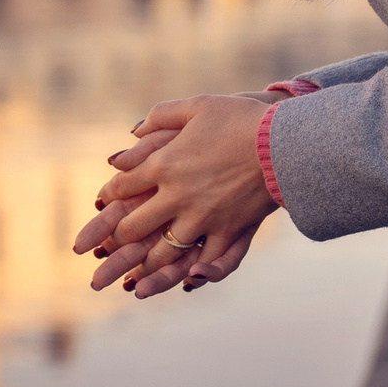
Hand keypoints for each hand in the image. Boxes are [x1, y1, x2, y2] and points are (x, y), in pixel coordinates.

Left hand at [72, 93, 282, 298]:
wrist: (284, 141)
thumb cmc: (239, 119)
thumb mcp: (196, 106)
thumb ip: (160, 116)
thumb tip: (132, 132)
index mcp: (163, 164)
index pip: (123, 186)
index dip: (109, 195)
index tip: (103, 202)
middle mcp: (177, 196)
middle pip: (136, 226)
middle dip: (117, 239)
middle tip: (105, 250)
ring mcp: (203, 218)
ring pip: (165, 250)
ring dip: (146, 265)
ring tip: (133, 277)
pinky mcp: (230, 231)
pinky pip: (206, 260)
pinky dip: (193, 274)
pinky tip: (184, 280)